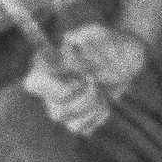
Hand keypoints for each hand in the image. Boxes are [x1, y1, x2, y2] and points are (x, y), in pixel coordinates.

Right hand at [21, 24, 146, 135]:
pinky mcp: (77, 115)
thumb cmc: (108, 41)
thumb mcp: (98, 32)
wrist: (127, 56)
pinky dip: (97, 116)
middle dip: (82, 100)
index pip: (33, 84)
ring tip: (101, 90)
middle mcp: (49, 86)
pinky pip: (81, 128)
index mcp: (46, 63)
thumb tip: (69, 50)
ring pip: (67, 121)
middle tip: (95, 82)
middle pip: (55, 111)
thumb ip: (83, 38)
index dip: (59, 88)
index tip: (82, 78)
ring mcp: (61, 103)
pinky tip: (104, 101)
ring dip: (91, 107)